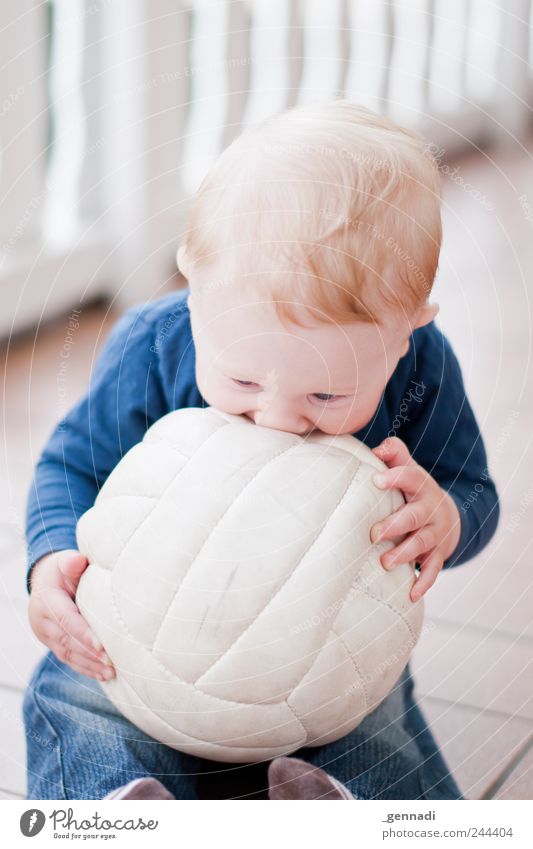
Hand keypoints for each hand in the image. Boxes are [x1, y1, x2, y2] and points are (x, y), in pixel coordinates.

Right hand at [28, 549, 114, 680]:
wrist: (46, 581)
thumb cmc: (62, 570)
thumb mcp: (65, 561)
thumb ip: (71, 562)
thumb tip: (79, 561)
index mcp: (46, 600)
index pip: (66, 620)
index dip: (83, 634)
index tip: (102, 646)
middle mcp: (42, 621)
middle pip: (67, 641)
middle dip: (90, 654)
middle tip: (112, 662)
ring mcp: (46, 635)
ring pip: (67, 654)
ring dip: (89, 665)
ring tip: (111, 673)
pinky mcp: (52, 644)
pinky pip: (68, 659)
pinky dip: (85, 668)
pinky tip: (102, 675)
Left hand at [369, 436, 461, 601]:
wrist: (447, 514)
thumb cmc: (414, 490)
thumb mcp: (409, 469)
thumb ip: (394, 454)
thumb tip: (376, 449)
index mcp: (421, 486)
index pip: (411, 476)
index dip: (396, 476)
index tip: (376, 480)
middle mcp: (431, 509)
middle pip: (415, 515)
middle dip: (395, 525)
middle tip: (373, 534)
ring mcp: (436, 533)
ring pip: (423, 543)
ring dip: (405, 553)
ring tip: (385, 563)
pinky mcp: (438, 554)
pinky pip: (433, 569)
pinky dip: (423, 582)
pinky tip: (410, 594)